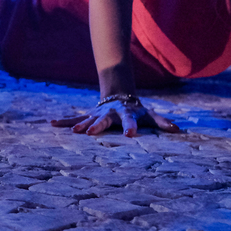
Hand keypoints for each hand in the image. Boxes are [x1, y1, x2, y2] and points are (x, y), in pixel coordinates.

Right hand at [52, 98, 179, 136]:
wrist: (119, 95)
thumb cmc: (137, 110)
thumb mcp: (150, 115)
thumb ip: (162, 122)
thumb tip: (178, 130)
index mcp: (126, 114)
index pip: (129, 121)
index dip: (130, 127)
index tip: (130, 136)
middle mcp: (109, 113)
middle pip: (103, 120)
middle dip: (96, 127)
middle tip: (89, 134)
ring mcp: (96, 114)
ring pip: (87, 120)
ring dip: (79, 125)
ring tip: (72, 131)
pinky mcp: (88, 116)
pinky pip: (74, 119)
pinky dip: (63, 122)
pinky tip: (51, 124)